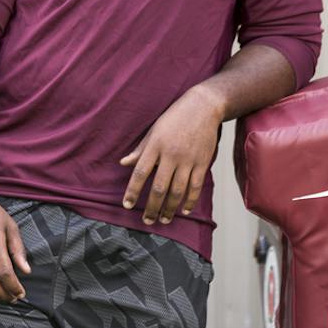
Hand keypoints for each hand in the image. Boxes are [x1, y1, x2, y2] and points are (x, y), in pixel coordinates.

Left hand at [119, 87, 226, 225]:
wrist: (203, 107)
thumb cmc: (175, 118)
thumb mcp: (154, 130)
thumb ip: (140, 149)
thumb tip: (124, 163)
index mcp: (155, 145)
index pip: (140, 173)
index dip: (133, 191)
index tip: (127, 205)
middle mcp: (171, 154)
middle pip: (159, 187)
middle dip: (152, 207)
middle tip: (147, 221)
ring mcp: (188, 160)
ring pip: (177, 191)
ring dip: (170, 208)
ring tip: (164, 220)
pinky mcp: (202, 163)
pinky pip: (195, 186)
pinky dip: (190, 200)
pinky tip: (184, 210)